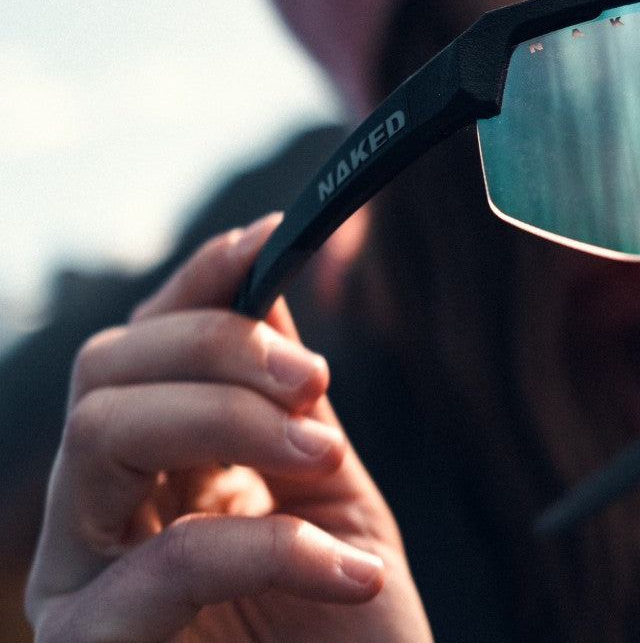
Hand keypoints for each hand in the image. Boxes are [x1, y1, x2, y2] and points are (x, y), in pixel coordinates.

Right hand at [25, 216, 433, 641]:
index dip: (199, 281)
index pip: (145, 342)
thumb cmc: (346, 623)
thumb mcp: (325, 486)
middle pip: (108, 369)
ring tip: (325, 457)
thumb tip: (267, 270)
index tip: (270, 243)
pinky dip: (267, 549)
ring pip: (100, 433)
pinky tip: (353, 573)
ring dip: (227, 418)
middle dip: (219, 348)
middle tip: (316, 382)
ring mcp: (80, 583)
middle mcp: (99, 512)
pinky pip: (159, 565)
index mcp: (160, 463)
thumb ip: (287, 396)